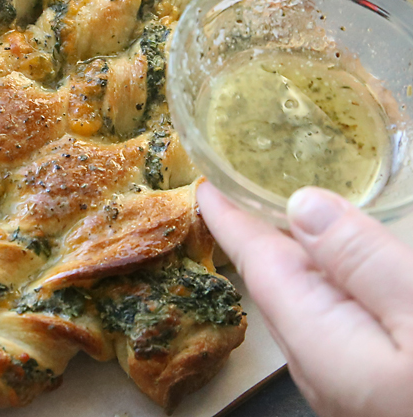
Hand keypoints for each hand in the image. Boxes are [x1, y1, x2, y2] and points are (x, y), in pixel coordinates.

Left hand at [197, 183, 412, 416]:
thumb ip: (363, 263)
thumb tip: (302, 206)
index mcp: (319, 343)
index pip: (258, 265)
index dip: (230, 221)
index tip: (200, 186)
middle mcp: (324, 370)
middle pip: (279, 286)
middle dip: (259, 238)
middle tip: (242, 190)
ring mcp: (354, 390)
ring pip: (313, 310)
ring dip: (302, 264)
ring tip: (291, 222)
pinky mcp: (381, 394)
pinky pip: (346, 330)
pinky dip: (341, 291)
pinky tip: (355, 280)